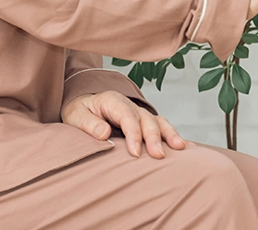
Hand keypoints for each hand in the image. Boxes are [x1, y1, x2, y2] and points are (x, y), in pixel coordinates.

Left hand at [61, 91, 186, 158]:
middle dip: (154, 137)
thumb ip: (89, 124)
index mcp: (113, 101)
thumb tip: (104, 133)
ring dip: (169, 134)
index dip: (133, 134)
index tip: (135, 153)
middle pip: (146, 119)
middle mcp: (130, 105)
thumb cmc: (79, 111)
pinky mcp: (143, 122)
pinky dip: (170, 135)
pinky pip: (160, 126)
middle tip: (158, 155)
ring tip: (180, 147)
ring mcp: (139, 113)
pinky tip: (181, 146)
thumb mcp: (76, 115)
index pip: (127, 116)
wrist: (83, 105)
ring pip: (158, 121)